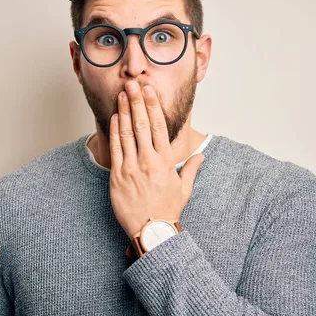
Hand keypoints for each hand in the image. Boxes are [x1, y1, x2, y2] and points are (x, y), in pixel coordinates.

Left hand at [109, 80, 203, 237]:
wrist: (151, 231)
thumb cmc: (168, 210)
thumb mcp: (184, 189)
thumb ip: (191, 169)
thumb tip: (200, 156)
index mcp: (165, 161)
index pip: (159, 127)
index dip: (153, 106)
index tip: (149, 91)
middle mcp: (148, 161)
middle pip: (142, 125)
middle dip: (136, 102)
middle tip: (133, 84)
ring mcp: (132, 168)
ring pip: (127, 133)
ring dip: (124, 111)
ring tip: (122, 95)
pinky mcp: (118, 176)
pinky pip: (116, 149)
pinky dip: (115, 131)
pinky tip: (114, 118)